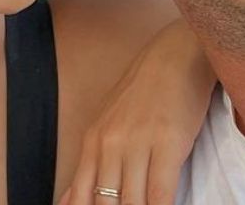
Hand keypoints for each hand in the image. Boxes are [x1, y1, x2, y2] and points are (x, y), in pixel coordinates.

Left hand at [60, 20, 214, 204]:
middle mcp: (109, 145)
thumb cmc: (145, 92)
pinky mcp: (167, 144)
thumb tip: (69, 202)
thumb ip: (92, 163)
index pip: (80, 197)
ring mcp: (137, 144)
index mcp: (92, 142)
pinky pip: (160, 193)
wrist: (175, 55)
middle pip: (104, 204)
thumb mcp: (109, 124)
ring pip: (132, 204)